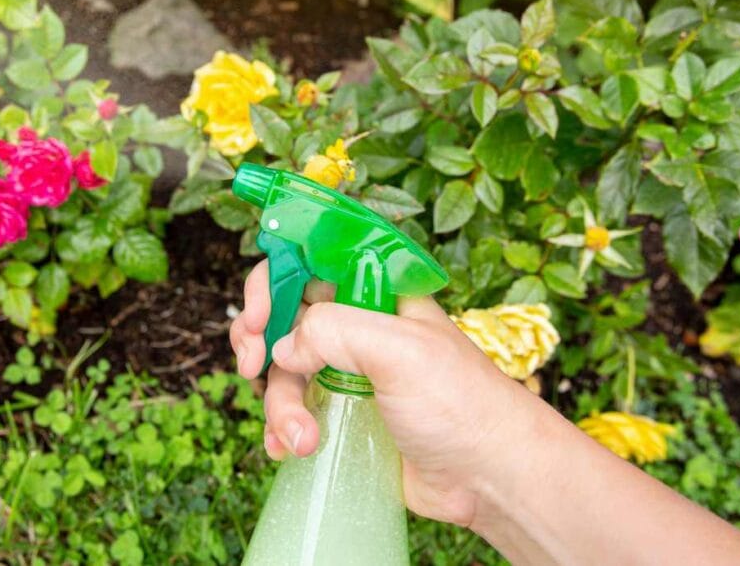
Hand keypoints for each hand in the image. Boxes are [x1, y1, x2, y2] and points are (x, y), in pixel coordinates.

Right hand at [228, 259, 540, 526]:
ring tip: (302, 438)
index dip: (274, 280)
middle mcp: (358, 325)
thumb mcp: (401, 351)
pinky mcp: (342, 414)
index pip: (310, 261)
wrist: (489, 476)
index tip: (258, 316)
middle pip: (284, 314)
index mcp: (376, 293)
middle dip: (258, 340)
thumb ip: (336, 331)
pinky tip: (288, 450)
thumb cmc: (462, 403)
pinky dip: (281, 428)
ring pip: (283, 369)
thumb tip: (284, 346)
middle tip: (250, 366)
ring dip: (279, 404)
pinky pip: (292, 410)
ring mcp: (348, 371)